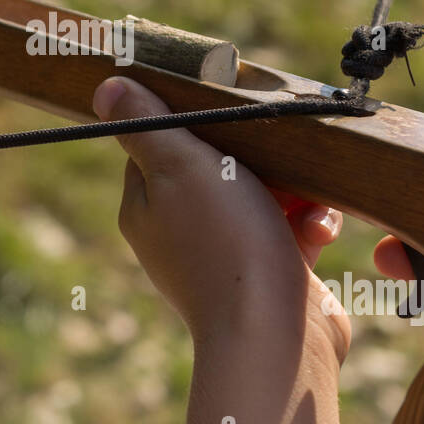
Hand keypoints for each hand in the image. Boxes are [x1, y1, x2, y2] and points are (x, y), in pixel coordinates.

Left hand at [93, 76, 348, 423]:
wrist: (276, 337)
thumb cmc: (225, 243)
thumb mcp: (180, 165)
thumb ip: (146, 123)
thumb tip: (105, 87)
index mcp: (146, 208)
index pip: (160, 145)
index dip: (195, 124)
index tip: (228, 114)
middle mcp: (179, 234)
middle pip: (218, 167)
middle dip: (256, 157)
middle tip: (276, 154)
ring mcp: (224, 257)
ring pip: (262, 196)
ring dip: (292, 190)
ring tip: (305, 199)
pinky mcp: (269, 274)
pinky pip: (290, 231)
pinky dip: (308, 225)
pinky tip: (318, 231)